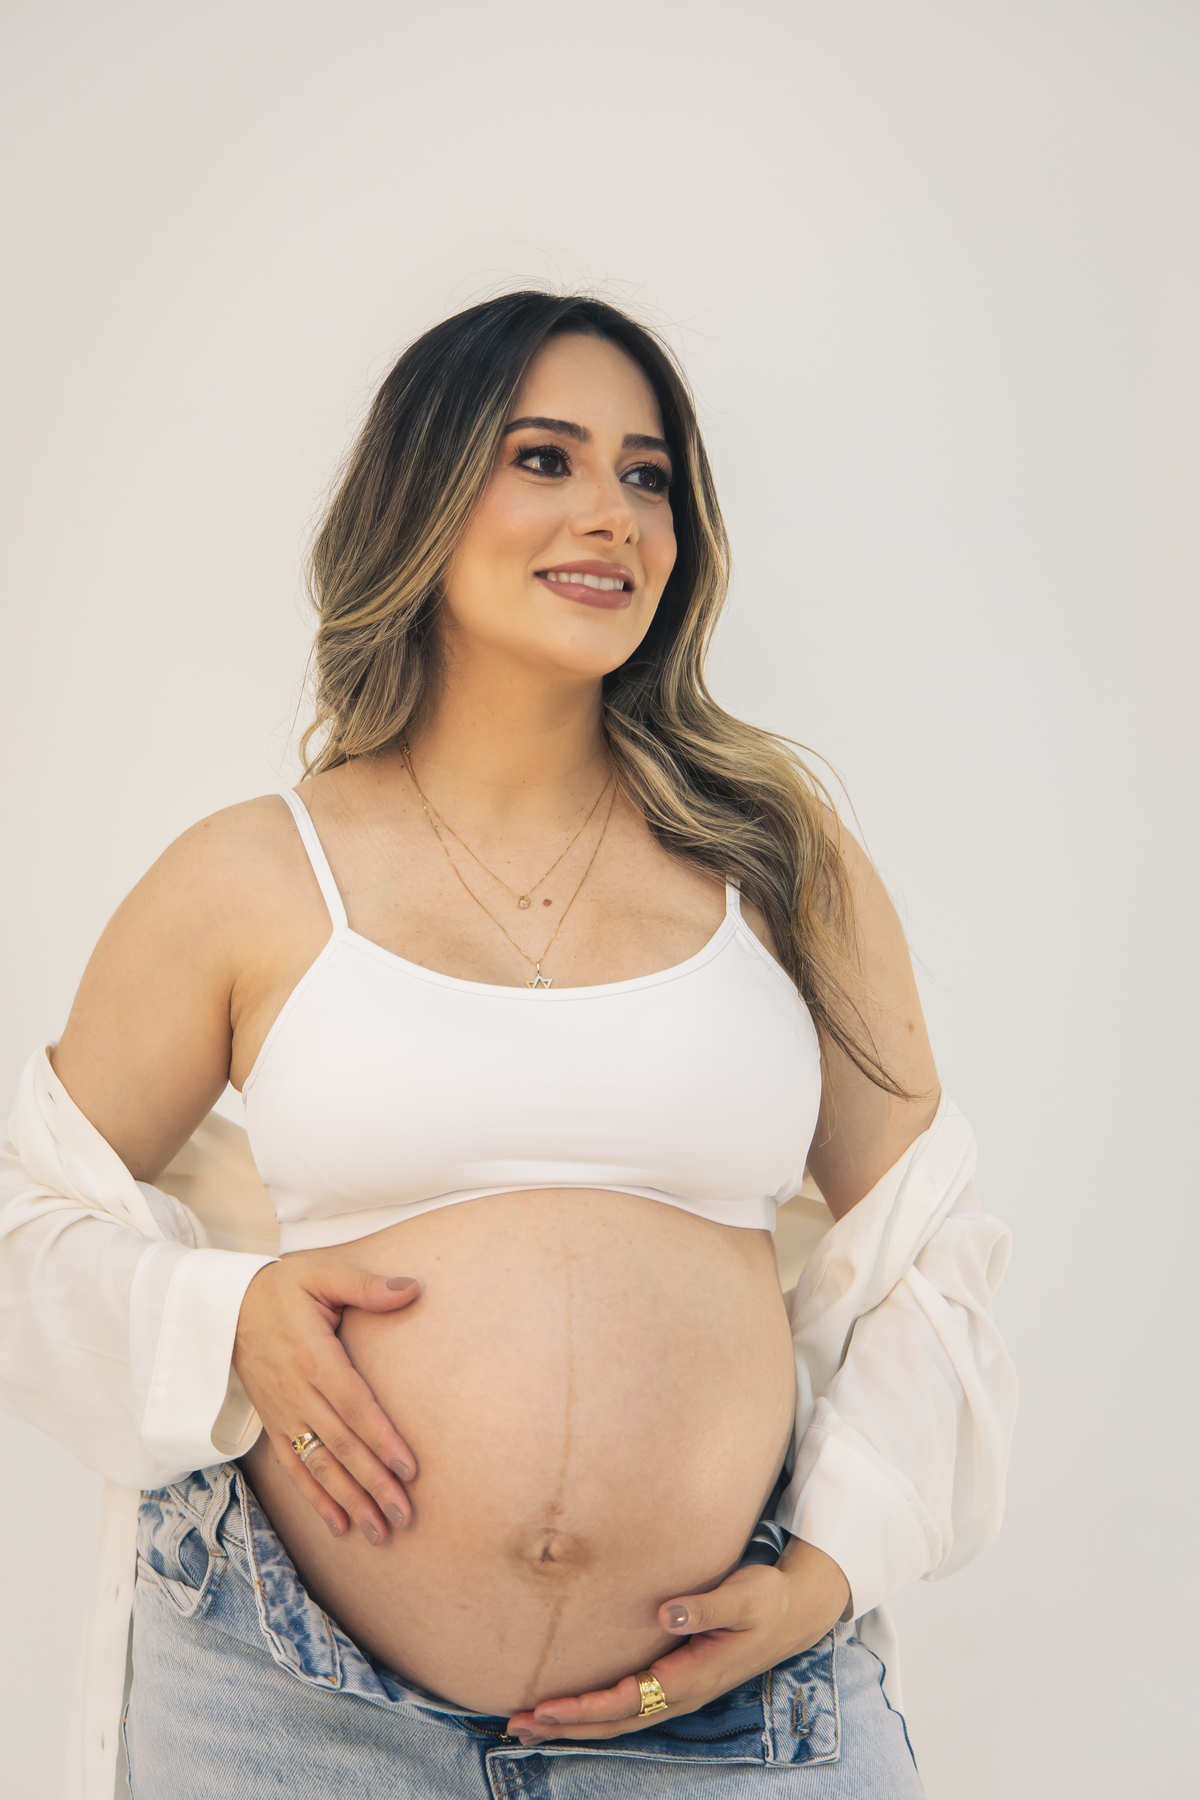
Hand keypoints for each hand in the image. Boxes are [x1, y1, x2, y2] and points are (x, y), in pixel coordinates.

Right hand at [232, 1250, 420, 1545]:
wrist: (224, 1307)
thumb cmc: (282, 1288)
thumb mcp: (320, 1274)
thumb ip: (364, 1286)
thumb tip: (411, 1290)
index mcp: (313, 1356)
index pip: (353, 1405)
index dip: (380, 1438)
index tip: (408, 1469)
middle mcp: (296, 1392)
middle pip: (340, 1445)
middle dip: (373, 1483)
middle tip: (404, 1515)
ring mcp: (283, 1413)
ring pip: (319, 1465)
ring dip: (349, 1500)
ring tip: (380, 1531)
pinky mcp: (273, 1423)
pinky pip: (293, 1467)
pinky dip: (315, 1498)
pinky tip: (339, 1525)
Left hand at [505, 1539, 849, 1745]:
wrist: (796, 1613)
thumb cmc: (767, 1600)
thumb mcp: (743, 1596)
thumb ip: (704, 1606)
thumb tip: (665, 1611)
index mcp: (691, 1676)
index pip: (626, 1700)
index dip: (584, 1708)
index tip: (545, 1707)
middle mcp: (682, 1692)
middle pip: (614, 1720)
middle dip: (565, 1726)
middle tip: (516, 1725)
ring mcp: (679, 1691)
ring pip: (619, 1719)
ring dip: (574, 1725)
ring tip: (530, 1724)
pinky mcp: (677, 1681)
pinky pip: (629, 1706)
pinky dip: (595, 1713)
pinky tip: (573, 1710)